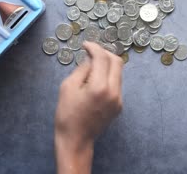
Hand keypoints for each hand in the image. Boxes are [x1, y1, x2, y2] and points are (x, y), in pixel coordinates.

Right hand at [55, 42, 123, 173]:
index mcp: (99, 86)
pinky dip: (107, 77)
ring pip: (118, 73)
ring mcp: (119, 100)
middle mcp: (114, 92)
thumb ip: (82, 69)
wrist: (76, 140)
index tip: (85, 45)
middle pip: (117, 62)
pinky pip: (116, 84)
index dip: (94, 47)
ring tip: (91, 67)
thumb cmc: (67, 114)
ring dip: (107, 65)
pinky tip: (95, 82)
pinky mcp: (119, 106)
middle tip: (91, 53)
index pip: (102, 58)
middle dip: (104, 53)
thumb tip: (91, 59)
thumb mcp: (68, 87)